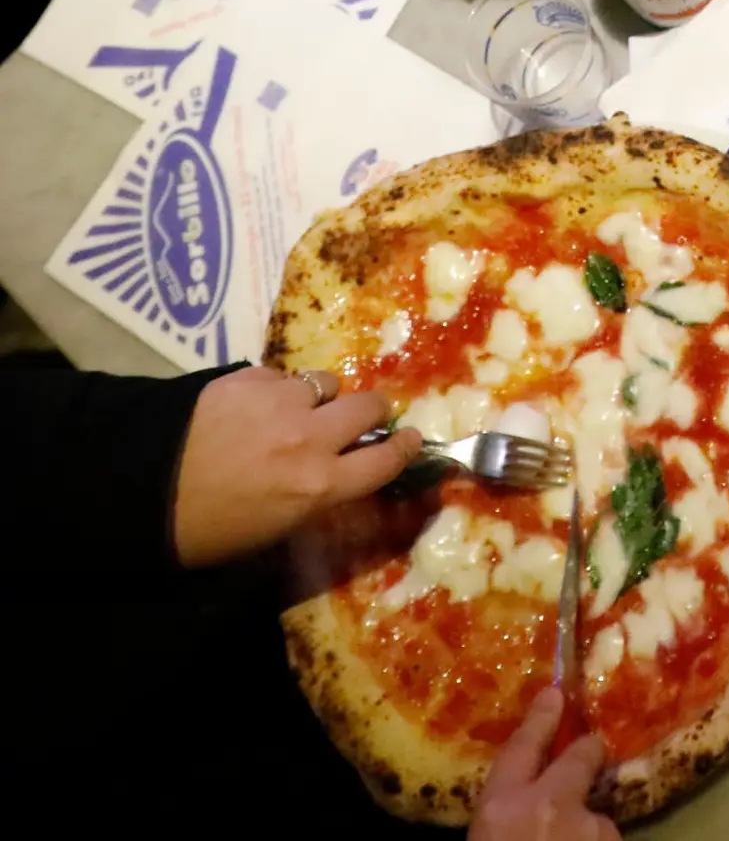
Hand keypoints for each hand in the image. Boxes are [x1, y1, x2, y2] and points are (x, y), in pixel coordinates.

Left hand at [171, 366, 421, 567]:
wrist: (137, 492)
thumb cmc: (206, 531)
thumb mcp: (272, 531)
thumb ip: (315, 498)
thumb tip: (337, 477)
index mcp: (319, 486)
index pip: (386, 460)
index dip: (404, 448)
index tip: (411, 439)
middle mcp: (311, 439)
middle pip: (369, 407)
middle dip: (370, 412)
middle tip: (357, 419)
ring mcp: (281, 402)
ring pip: (325, 383)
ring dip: (320, 397)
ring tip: (298, 409)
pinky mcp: (248, 379)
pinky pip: (281, 376)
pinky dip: (277, 389)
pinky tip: (255, 406)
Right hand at [472, 687, 616, 840]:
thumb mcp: (484, 838)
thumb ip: (502, 815)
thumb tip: (516, 805)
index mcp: (500, 807)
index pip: (521, 748)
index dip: (540, 719)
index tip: (555, 694)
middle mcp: (548, 805)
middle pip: (580, 757)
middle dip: (587, 753)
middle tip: (590, 752)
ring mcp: (588, 824)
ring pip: (595, 813)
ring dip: (587, 826)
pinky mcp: (617, 840)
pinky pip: (608, 839)